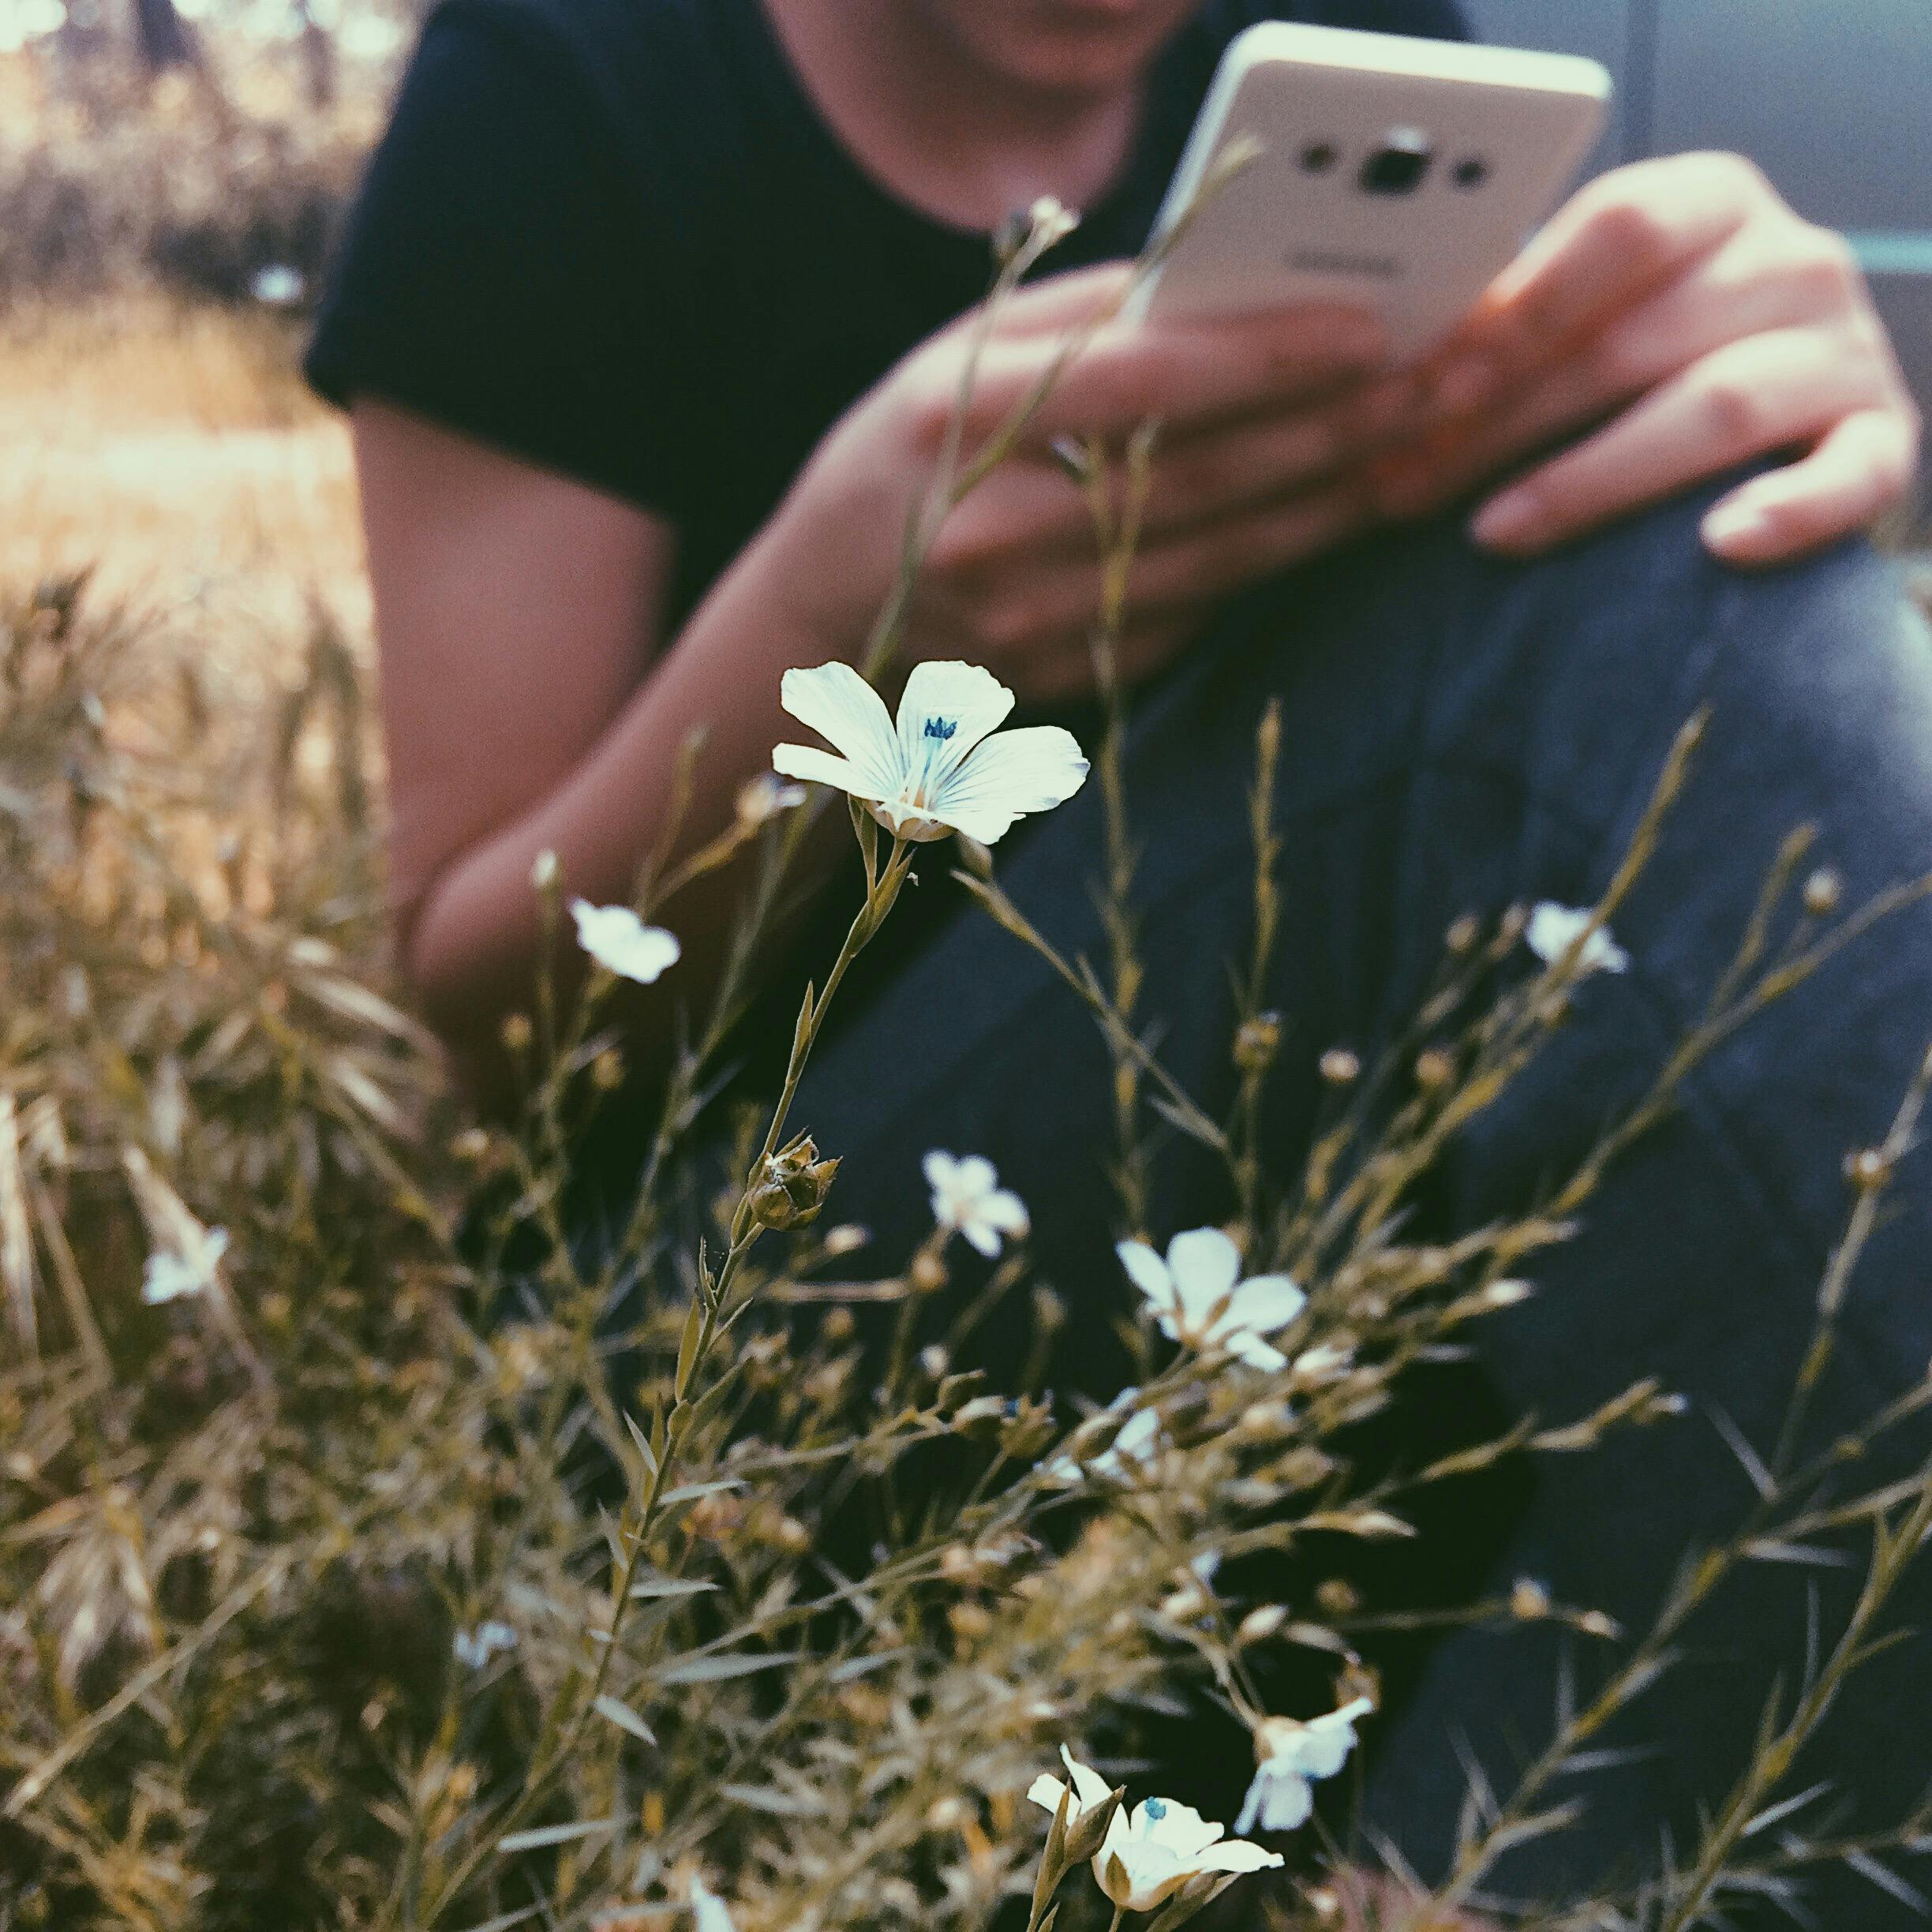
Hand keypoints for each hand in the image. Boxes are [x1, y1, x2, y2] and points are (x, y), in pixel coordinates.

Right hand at [764, 264, 1407, 702]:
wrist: (823, 618)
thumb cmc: (906, 459)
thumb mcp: (962, 361)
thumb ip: (1089, 322)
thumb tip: (1240, 283)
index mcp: (957, 421)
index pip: (1139, 385)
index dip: (1265, 359)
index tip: (1372, 330)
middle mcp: (990, 531)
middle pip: (1200, 482)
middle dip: (1337, 433)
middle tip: (1445, 389)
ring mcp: (1026, 623)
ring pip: (1216, 563)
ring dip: (1330, 507)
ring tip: (1420, 453)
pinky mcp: (1062, 681)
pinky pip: (1192, 617)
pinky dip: (1273, 571)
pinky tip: (1337, 523)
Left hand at [1369, 153, 1919, 565]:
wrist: (1779, 404)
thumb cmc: (1641, 357)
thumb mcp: (1582, 312)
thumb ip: (1509, 325)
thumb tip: (1382, 380)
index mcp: (1709, 202)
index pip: (1616, 230)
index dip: (1516, 310)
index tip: (1425, 387)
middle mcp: (1790, 260)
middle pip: (1637, 338)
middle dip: (1506, 422)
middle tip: (1409, 485)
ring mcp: (1844, 350)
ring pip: (1716, 407)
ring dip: (1590, 479)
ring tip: (1492, 533)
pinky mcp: (1882, 439)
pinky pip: (1848, 478)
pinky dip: (1786, 511)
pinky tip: (1717, 544)